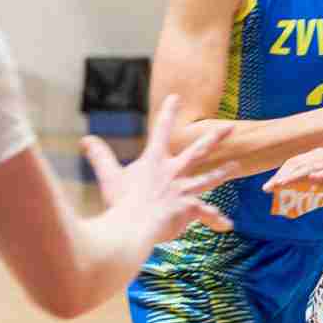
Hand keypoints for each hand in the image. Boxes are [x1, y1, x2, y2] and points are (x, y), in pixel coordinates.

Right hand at [87, 95, 232, 245]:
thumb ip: (100, 156)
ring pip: (207, 178)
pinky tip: (227, 225)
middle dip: (215, 137)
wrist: (133, 226)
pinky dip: (215, 219)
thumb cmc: (120, 202)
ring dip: (222, 172)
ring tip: (236, 166)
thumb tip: (86, 139)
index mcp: (154, 160)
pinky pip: (206, 212)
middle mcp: (173, 171)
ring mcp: (183, 189)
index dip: (168, 112)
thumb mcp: (108, 176)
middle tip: (230, 126)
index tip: (176, 96)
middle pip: (198, 150)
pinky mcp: (189, 207)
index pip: (161, 130)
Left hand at [263, 148, 322, 198]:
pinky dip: (322, 173)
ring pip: (311, 167)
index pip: (294, 163)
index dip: (280, 174)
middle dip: (282, 175)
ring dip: (295, 175)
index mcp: (316, 156)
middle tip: (268, 187)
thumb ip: (306, 179)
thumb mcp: (320, 180)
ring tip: (281, 184)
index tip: (267, 187)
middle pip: (298, 163)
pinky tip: (312, 178)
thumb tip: (283, 182)